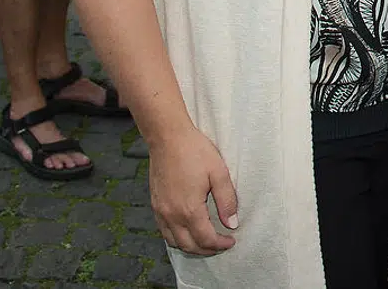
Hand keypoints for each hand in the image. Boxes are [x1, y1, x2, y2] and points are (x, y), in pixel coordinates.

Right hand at [149, 126, 238, 255]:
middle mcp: (172, 215)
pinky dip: (177, 238)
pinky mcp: (155, 205)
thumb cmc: (195, 151)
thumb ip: (227, 201)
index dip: (221, 244)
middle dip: (207, 250)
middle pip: (189, 246)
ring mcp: (161, 211)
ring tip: (206, 241)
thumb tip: (231, 223)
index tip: (231, 240)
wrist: (168, 138)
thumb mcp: (219, 173)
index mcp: (189, 209)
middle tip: (221, 245)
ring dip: (191, 247)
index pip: (206, 239)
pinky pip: (164, 231)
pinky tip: (187, 231)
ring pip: (174, 242)